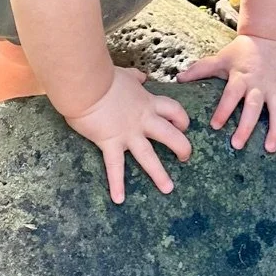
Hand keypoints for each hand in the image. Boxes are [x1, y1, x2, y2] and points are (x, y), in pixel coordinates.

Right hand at [62, 65, 191, 203]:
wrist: (89, 84)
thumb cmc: (104, 77)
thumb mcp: (125, 75)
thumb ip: (136, 78)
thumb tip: (142, 76)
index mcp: (147, 102)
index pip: (173, 109)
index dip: (181, 118)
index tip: (184, 126)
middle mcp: (142, 120)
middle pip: (170, 134)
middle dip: (182, 147)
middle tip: (187, 158)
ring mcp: (128, 133)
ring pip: (149, 156)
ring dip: (159, 174)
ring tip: (168, 189)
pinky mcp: (110, 142)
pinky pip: (115, 167)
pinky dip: (116, 184)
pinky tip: (118, 200)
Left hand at [178, 34, 275, 152]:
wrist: (269, 36)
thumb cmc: (242, 51)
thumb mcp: (221, 58)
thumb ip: (201, 70)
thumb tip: (178, 79)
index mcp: (241, 77)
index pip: (231, 94)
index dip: (224, 109)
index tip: (215, 125)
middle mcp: (260, 83)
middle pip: (254, 106)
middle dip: (247, 126)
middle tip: (237, 144)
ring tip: (270, 148)